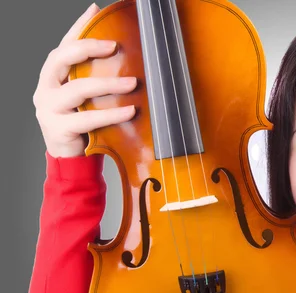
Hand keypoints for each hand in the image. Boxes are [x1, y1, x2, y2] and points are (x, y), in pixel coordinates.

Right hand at [33, 3, 136, 157]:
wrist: (73, 158)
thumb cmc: (86, 123)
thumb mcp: (93, 96)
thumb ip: (100, 75)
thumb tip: (125, 54)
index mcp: (54, 75)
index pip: (64, 44)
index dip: (78, 26)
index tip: (96, 11)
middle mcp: (46, 87)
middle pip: (61, 58)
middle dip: (88, 48)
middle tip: (115, 46)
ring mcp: (49, 107)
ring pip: (78, 89)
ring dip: (108, 84)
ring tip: (132, 83)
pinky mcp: (58, 128)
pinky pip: (87, 118)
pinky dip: (111, 114)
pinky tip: (130, 111)